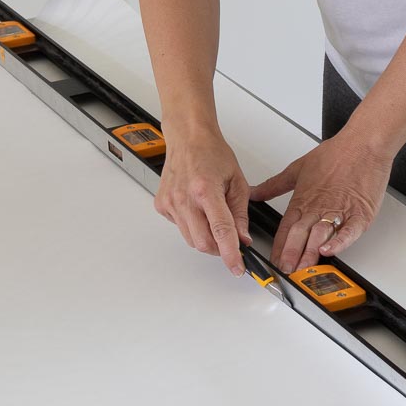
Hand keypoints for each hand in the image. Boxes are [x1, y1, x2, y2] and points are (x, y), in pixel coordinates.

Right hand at [155, 124, 251, 274]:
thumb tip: (242, 238)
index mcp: (206, 190)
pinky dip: (192, 225)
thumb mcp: (237, 181)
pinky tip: (196, 208)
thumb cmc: (211, 153)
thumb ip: (240, 213)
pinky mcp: (162, 205)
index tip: (236, 267)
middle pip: (202, 242)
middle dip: (219, 249)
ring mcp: (170, 202)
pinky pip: (180, 227)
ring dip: (206, 237)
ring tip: (212, 216)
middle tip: (229, 241)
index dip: (230, 253)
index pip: (221, 230)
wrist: (188, 138)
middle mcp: (184, 198)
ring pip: (190, 239)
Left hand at [250, 127, 392, 274]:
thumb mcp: (297, 168)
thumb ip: (274, 185)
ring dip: (310, 253)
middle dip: (292, 254)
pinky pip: (348, 231)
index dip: (279, 245)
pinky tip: (329, 251)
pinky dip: (339, 242)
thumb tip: (255, 192)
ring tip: (303, 268)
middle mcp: (318, 207)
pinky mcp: (360, 213)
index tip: (274, 259)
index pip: (286, 227)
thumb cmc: (336, 154)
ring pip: (320, 235)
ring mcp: (339, 211)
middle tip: (286, 270)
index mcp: (303, 199)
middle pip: (301, 234)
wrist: (363, 145)